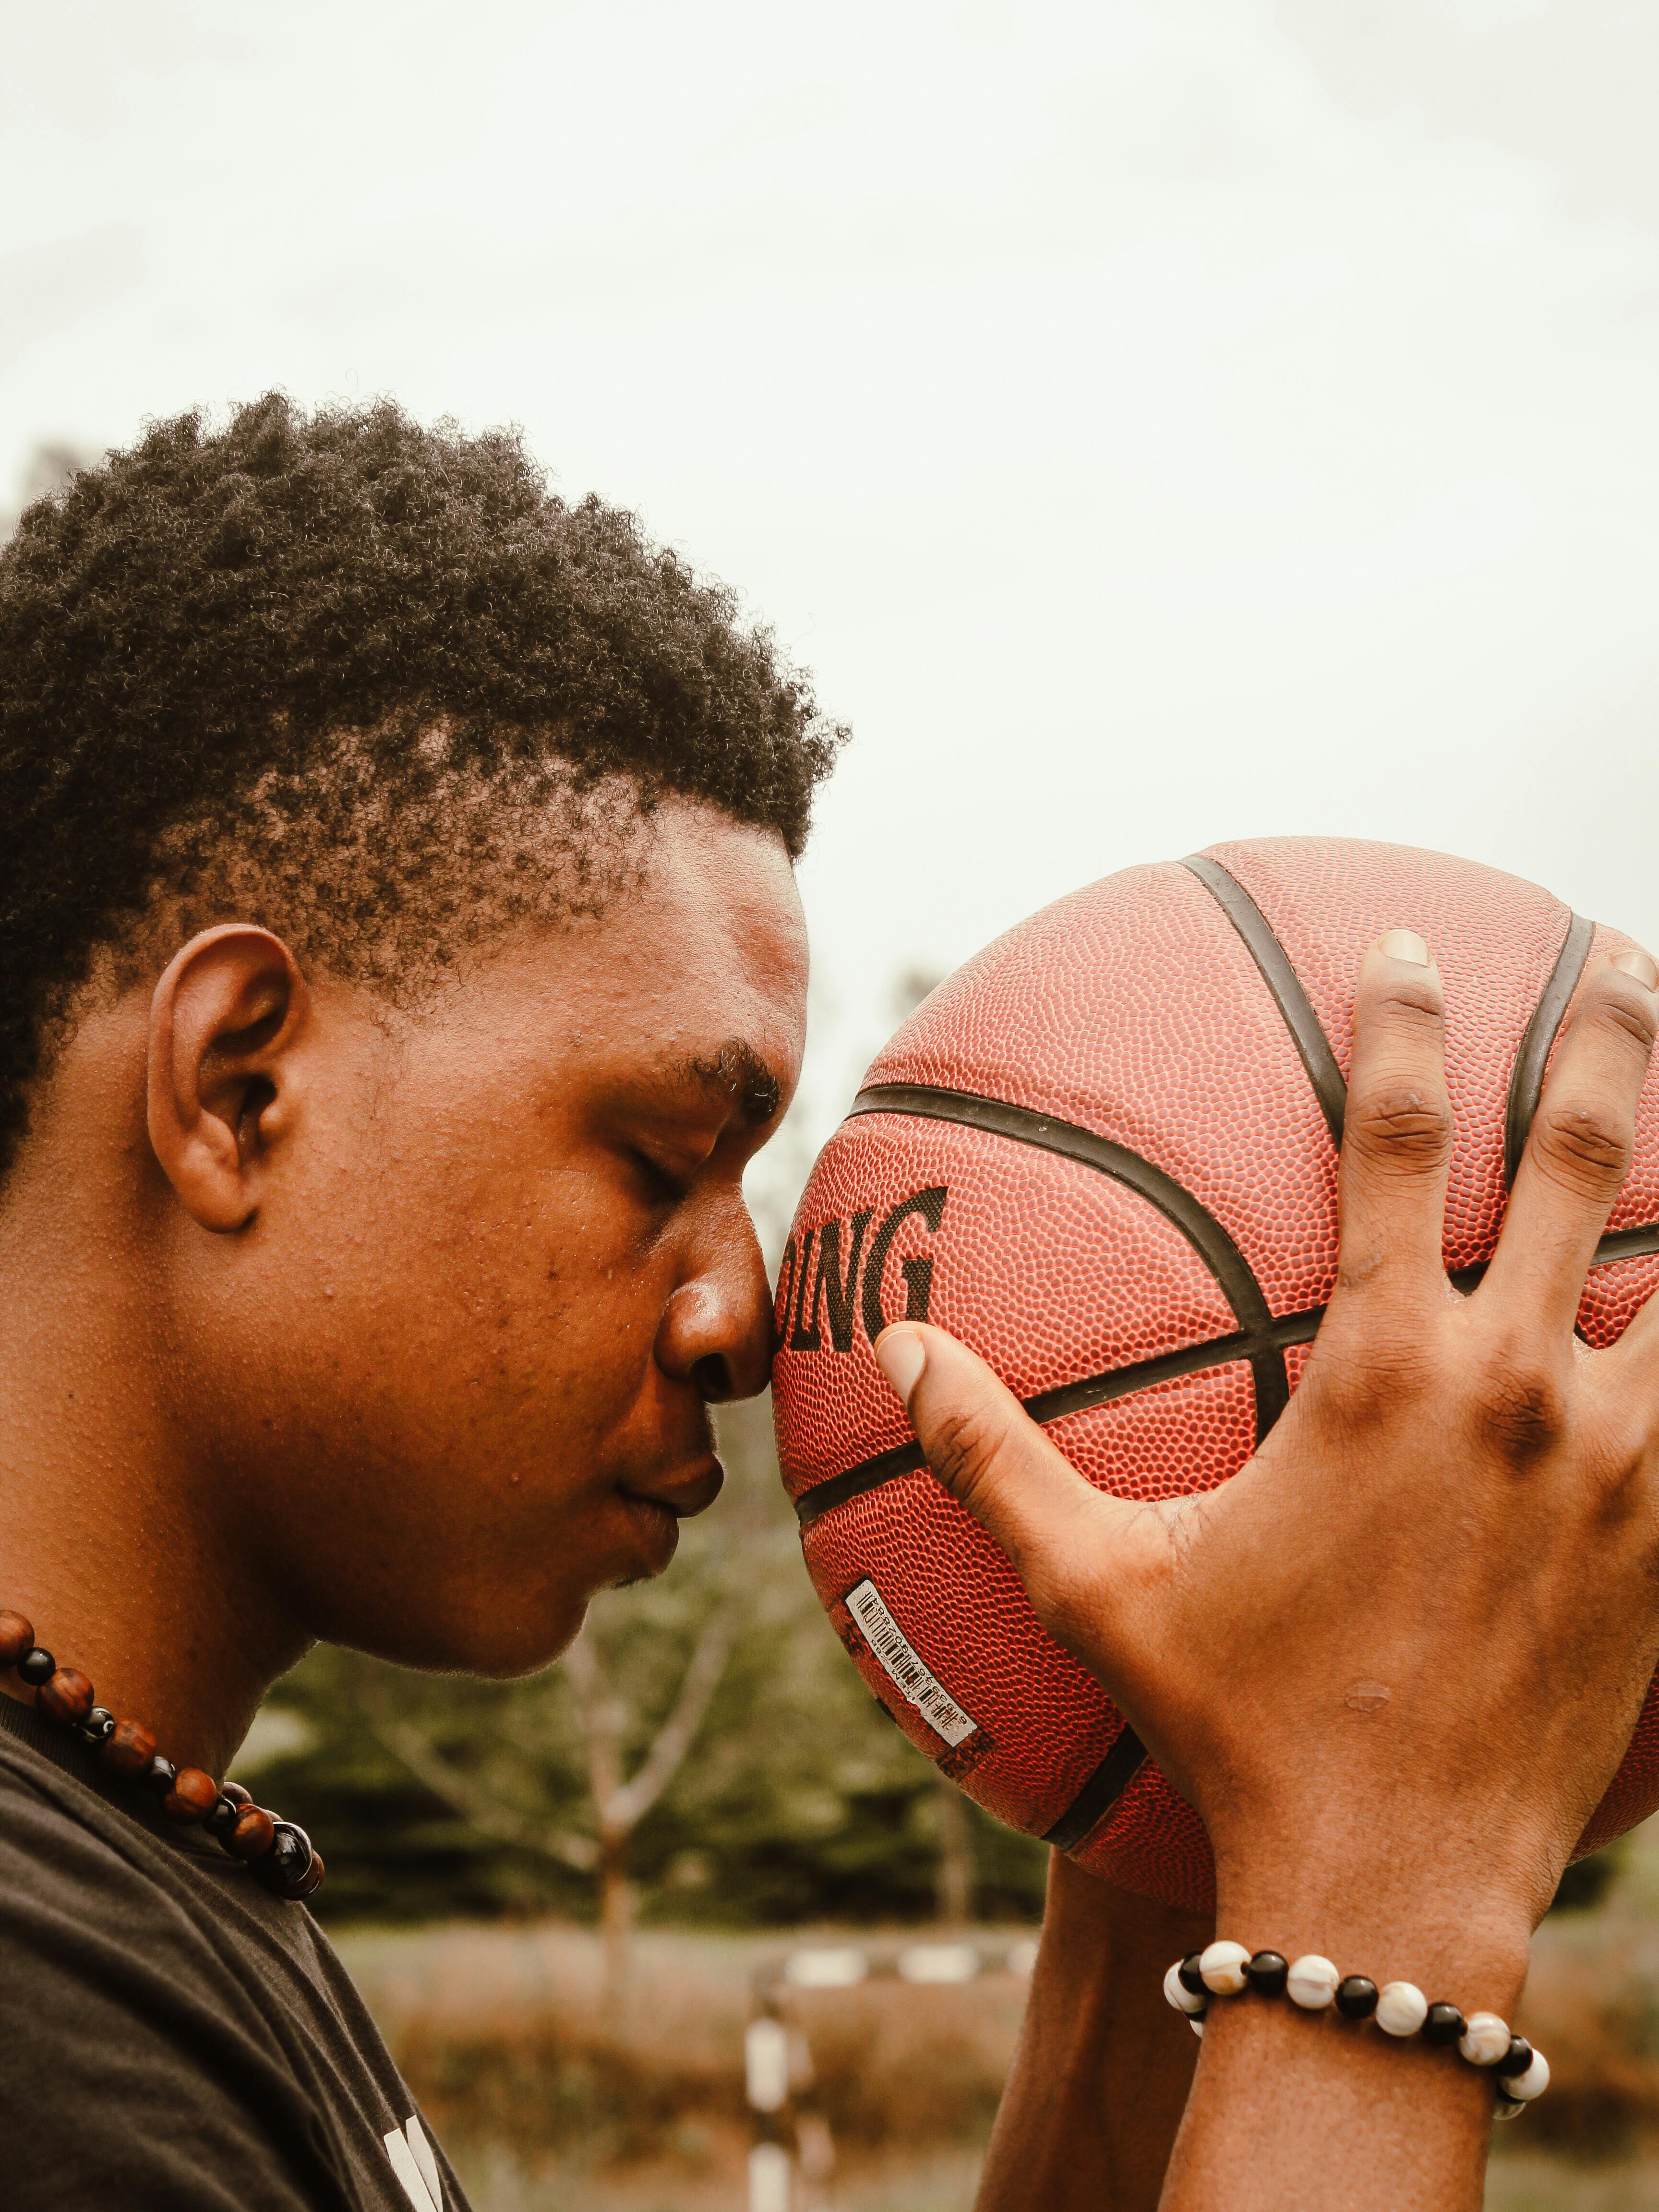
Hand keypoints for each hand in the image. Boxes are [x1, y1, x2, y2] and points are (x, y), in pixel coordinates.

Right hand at [874, 932, 1658, 1992]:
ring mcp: (1620, 1465)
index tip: (1409, 951)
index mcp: (1380, 1372)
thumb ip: (988, 1452)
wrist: (1393, 1881)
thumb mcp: (1092, 1585)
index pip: (1392, 1138)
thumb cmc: (1233, 1726)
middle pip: (1581, 1154)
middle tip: (1612, 953)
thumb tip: (892, 1346)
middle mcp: (1517, 1389)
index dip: (1402, 1025)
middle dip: (1603, 1032)